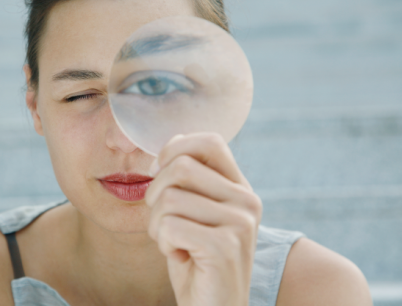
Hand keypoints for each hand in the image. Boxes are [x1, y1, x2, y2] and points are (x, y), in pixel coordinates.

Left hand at [145, 133, 261, 305]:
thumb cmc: (194, 259)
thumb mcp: (194, 213)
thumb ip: (189, 181)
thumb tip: (167, 148)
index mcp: (239, 187)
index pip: (209, 141)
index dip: (174, 148)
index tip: (159, 172)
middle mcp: (247, 200)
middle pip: (180, 166)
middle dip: (155, 194)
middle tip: (163, 221)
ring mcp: (240, 223)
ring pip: (169, 198)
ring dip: (156, 225)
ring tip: (173, 242)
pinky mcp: (226, 247)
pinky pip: (170, 226)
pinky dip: (162, 243)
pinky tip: (179, 256)